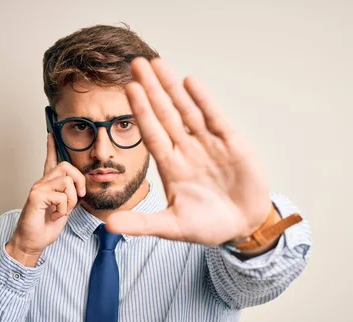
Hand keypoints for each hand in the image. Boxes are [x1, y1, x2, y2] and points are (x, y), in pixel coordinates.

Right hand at [6, 133, 85, 264]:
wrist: (32, 242)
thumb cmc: (45, 227)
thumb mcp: (64, 209)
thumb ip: (70, 196)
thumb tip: (80, 188)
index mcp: (48, 185)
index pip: (50, 161)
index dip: (51, 147)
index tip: (51, 133)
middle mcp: (42, 183)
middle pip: (66, 166)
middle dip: (79, 181)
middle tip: (79, 196)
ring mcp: (38, 188)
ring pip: (67, 182)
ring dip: (71, 200)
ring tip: (61, 210)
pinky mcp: (36, 196)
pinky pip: (61, 196)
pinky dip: (63, 209)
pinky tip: (54, 215)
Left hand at [106, 58, 272, 245]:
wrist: (244, 226)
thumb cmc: (208, 226)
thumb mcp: (172, 226)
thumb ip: (141, 224)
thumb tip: (108, 226)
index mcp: (171, 166)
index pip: (152, 132)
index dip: (141, 111)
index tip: (128, 89)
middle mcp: (186, 150)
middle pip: (165, 114)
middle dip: (151, 89)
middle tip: (136, 64)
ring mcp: (208, 144)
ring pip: (187, 110)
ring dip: (173, 88)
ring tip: (158, 64)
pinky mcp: (231, 143)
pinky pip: (215, 117)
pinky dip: (203, 100)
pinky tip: (190, 82)